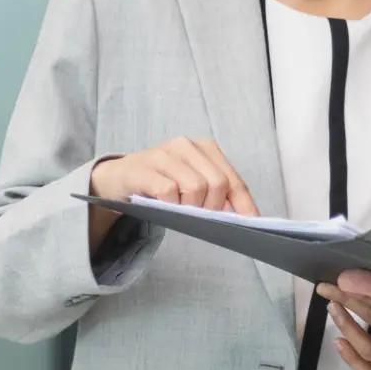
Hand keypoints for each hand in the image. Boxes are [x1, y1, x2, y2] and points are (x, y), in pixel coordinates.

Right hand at [86, 138, 256, 248]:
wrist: (117, 178)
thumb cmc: (160, 182)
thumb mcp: (190, 183)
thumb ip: (214, 194)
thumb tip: (239, 216)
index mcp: (205, 148)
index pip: (232, 179)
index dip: (244, 203)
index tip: (253, 222)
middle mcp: (186, 146)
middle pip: (217, 183)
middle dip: (214, 208)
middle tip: (202, 219)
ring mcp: (164, 155)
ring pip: (195, 187)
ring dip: (190, 208)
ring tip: (179, 210)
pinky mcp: (144, 169)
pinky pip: (169, 191)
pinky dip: (171, 205)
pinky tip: (164, 206)